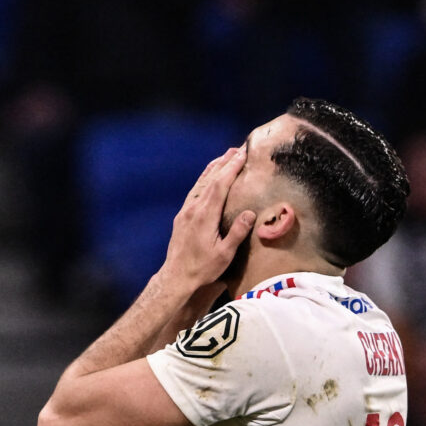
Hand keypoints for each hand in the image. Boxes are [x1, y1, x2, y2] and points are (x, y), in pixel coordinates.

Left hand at [162, 146, 256, 291]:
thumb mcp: (224, 254)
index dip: (232, 168)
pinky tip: (209, 178)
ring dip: (214, 168)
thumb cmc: (202, 269)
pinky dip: (204, 180)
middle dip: (224, 162)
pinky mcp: (182, 216)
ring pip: (201, 183)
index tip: (242, 154)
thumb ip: (237, 233)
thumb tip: (249, 213)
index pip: (220, 185)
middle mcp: (193, 209)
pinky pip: (195, 191)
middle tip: (237, 148)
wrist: (176, 277)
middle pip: (210, 179)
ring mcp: (186, 211)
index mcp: (205, 215)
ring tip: (225, 156)